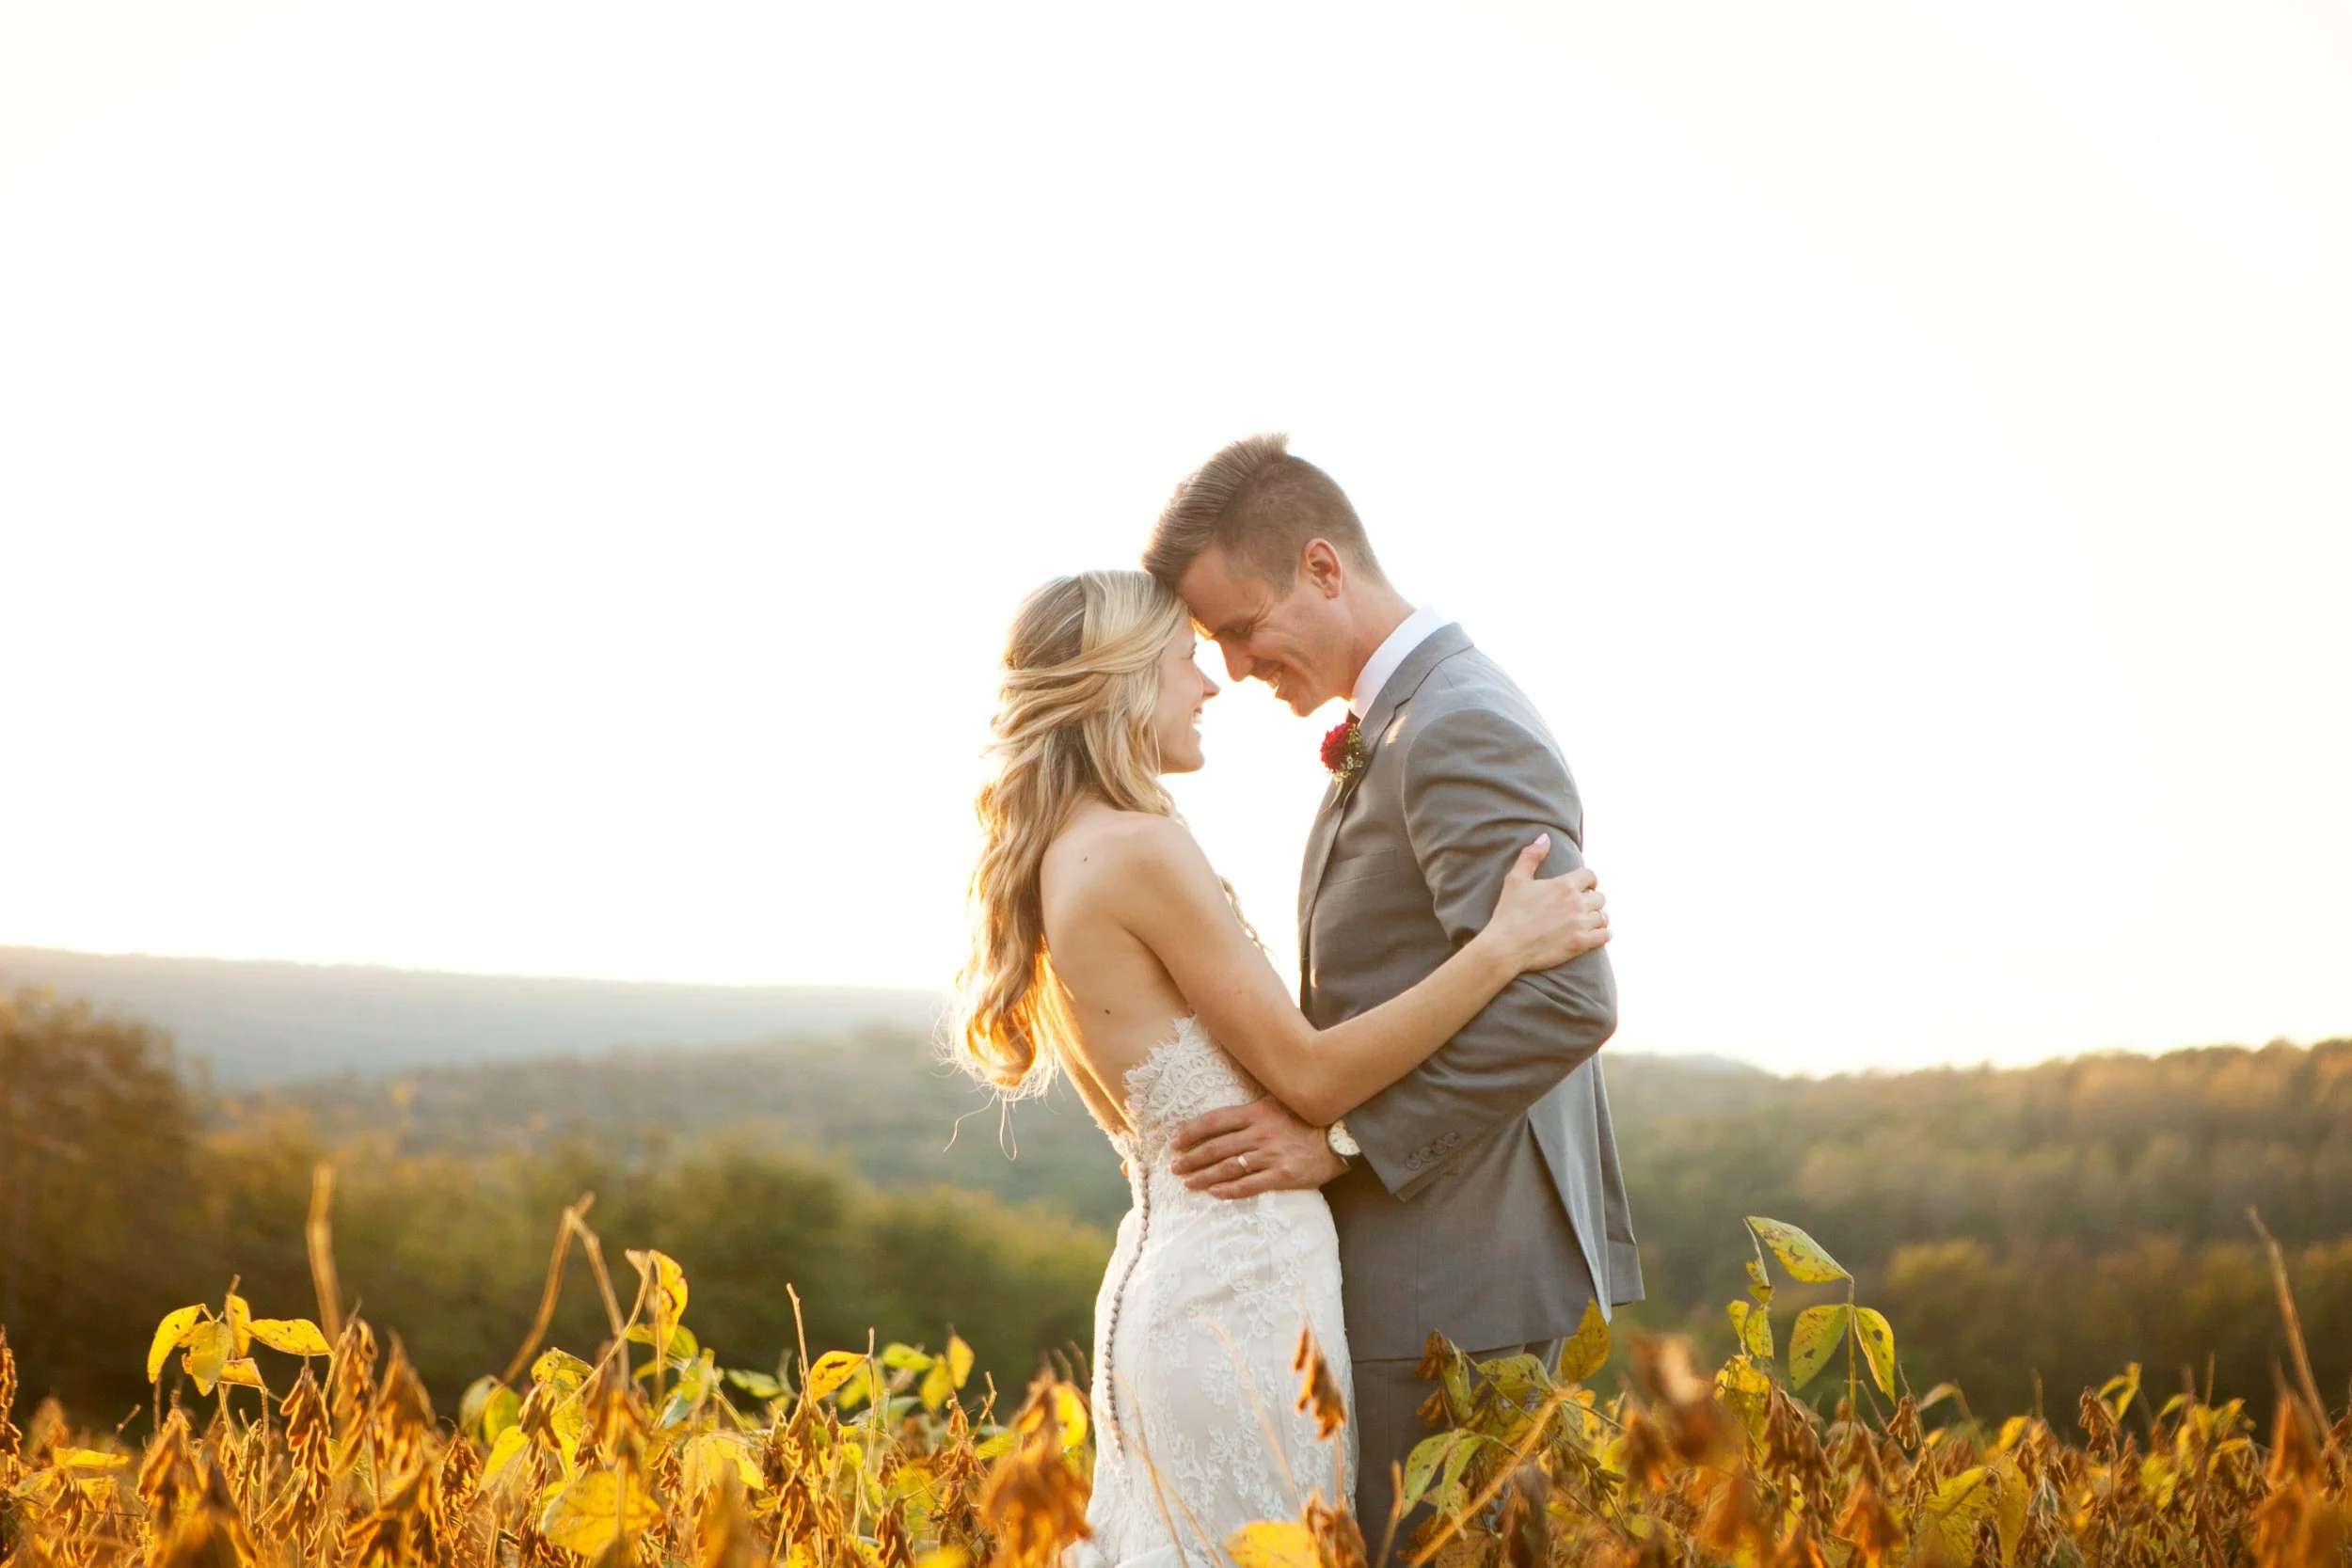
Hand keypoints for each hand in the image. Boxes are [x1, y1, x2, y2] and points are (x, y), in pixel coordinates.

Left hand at [1168, 1095, 1345, 1198]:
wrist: (1340, 1134)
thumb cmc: (1306, 1116)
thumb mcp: (1278, 1101)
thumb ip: (1252, 1107)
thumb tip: (1224, 1111)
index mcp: (1256, 1112)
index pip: (1214, 1122)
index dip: (1191, 1133)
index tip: (1175, 1143)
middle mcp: (1260, 1133)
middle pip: (1216, 1147)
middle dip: (1191, 1158)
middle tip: (1174, 1168)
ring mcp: (1271, 1155)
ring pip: (1228, 1167)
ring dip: (1204, 1176)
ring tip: (1187, 1182)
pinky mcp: (1283, 1175)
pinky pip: (1250, 1185)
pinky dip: (1230, 1190)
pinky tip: (1214, 1193)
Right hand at [1481, 835, 1608, 973]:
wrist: (1505, 946)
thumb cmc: (1508, 912)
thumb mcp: (1515, 879)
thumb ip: (1531, 856)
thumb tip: (1545, 837)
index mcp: (1564, 884)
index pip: (1591, 875)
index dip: (1588, 880)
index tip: (1584, 886)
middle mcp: (1576, 902)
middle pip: (1600, 897)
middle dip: (1592, 900)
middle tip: (1582, 907)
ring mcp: (1580, 924)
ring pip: (1603, 916)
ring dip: (1597, 918)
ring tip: (1588, 921)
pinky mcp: (1581, 943)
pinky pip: (1605, 935)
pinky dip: (1603, 933)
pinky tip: (1596, 934)